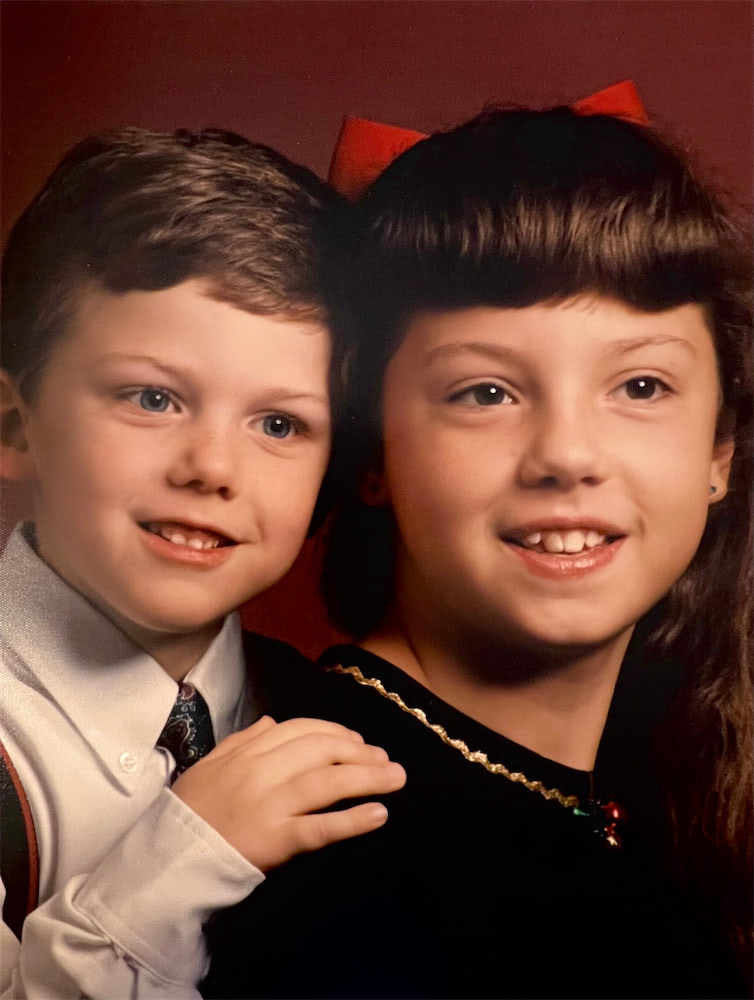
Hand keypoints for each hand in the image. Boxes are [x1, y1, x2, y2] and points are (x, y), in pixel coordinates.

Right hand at [172, 716, 405, 870]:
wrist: (165, 861)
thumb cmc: (189, 813)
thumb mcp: (209, 765)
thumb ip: (243, 739)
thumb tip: (274, 719)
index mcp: (246, 751)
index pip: (299, 729)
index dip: (334, 732)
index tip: (357, 741)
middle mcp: (261, 771)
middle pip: (321, 750)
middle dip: (360, 752)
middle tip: (387, 760)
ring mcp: (269, 805)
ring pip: (328, 782)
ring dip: (368, 778)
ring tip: (396, 778)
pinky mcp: (275, 841)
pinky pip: (320, 827)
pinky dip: (353, 820)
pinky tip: (379, 814)